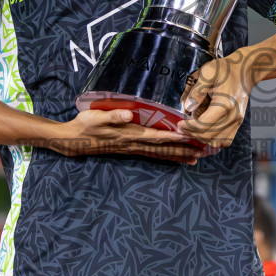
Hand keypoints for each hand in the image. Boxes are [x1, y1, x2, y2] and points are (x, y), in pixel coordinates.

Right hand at [45, 109, 208, 161]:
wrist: (73, 140)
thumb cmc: (85, 125)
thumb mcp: (96, 116)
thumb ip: (113, 116)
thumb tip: (128, 116)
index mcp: (129, 135)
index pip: (155, 136)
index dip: (173, 136)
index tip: (189, 136)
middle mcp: (133, 144)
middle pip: (162, 148)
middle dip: (182, 150)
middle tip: (202, 153)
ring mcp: (131, 148)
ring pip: (159, 153)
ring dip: (177, 156)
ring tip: (195, 159)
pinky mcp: (129, 149)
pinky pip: (152, 154)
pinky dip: (165, 156)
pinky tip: (174, 158)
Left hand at [176, 53, 252, 149]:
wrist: (244, 71)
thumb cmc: (226, 70)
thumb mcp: (208, 72)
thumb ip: (197, 90)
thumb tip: (188, 107)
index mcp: (225, 104)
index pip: (203, 125)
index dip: (188, 127)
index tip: (179, 123)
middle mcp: (233, 116)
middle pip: (208, 136)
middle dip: (192, 134)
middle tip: (181, 128)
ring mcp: (237, 122)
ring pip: (216, 142)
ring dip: (201, 139)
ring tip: (191, 130)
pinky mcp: (237, 124)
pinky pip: (225, 140)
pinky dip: (212, 140)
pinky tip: (203, 131)